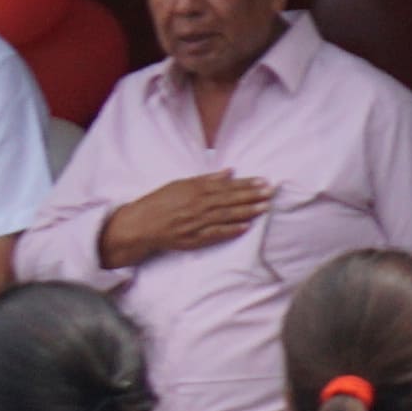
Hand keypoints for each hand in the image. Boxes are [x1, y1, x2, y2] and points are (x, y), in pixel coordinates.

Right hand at [99, 168, 275, 264]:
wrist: (140, 225)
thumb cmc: (160, 202)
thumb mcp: (180, 184)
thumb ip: (206, 179)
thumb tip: (229, 171)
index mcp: (193, 190)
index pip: (225, 186)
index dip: (246, 184)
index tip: (263, 181)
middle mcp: (195, 205)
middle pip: (228, 200)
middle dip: (251, 196)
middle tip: (271, 193)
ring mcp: (194, 223)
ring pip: (224, 216)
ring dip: (246, 212)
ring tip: (265, 207)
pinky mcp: (192, 239)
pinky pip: (214, 235)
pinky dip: (230, 231)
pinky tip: (246, 227)